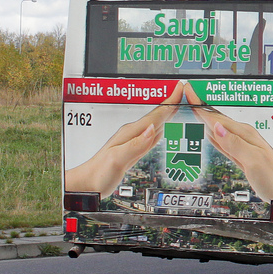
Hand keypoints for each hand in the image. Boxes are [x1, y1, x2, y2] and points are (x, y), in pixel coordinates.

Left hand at [65, 80, 186, 195]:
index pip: (154, 115)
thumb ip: (135, 145)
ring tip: (179, 106)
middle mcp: (133, 135)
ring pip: (156, 124)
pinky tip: (165, 129)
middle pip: (157, 116)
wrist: (87, 184)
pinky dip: (162, 130)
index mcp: (130, 134)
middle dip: (171, 103)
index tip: (180, 89)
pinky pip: (152, 137)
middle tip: (185, 92)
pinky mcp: (134, 151)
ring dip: (168, 115)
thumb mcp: (117, 159)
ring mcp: (134, 142)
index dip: (169, 102)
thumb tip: (152, 129)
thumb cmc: (98, 173)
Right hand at [184, 84, 272, 201]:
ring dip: (205, 121)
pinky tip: (209, 133)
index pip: (218, 118)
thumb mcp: (253, 160)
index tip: (189, 94)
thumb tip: (217, 128)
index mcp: (245, 135)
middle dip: (201, 109)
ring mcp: (242, 146)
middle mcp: (243, 137)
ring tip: (193, 111)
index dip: (201, 107)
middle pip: (217, 120)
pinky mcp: (241, 156)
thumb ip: (235, 144)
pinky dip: (213, 136)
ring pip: (219, 130)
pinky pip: (223, 142)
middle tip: (187, 96)